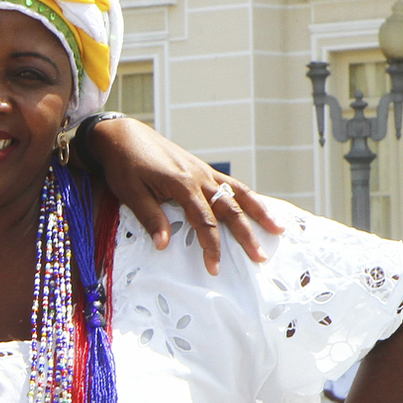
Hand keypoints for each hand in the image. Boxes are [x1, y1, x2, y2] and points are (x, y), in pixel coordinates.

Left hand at [87, 118, 282, 274]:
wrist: (124, 135)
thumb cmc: (124, 164)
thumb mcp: (130, 193)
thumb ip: (150, 218)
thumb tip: (164, 246)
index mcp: (181, 184)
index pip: (204, 221)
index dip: (211, 246)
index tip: (214, 267)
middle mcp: (198, 176)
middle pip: (229, 209)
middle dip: (246, 235)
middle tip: (260, 257)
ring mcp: (203, 171)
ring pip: (238, 193)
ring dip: (259, 212)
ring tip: (278, 229)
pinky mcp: (202, 168)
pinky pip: (231, 183)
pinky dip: (247, 196)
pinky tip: (258, 207)